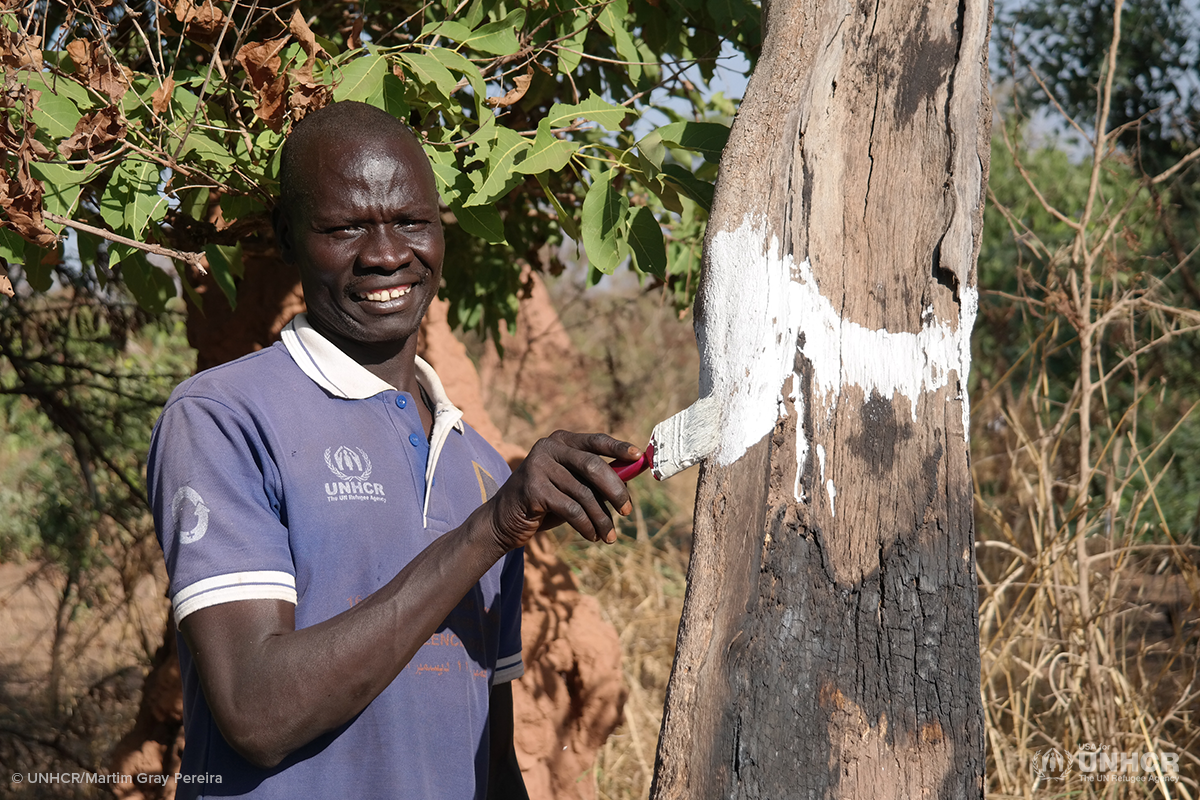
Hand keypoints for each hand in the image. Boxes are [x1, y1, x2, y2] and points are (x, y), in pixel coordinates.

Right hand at [485, 431, 639, 550]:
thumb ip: (594, 479)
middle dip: (615, 491)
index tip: (637, 456)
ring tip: (609, 536)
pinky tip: (592, 536)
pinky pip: (571, 509)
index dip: (618, 447)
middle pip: (593, 466)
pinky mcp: (532, 489)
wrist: (503, 521)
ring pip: (583, 493)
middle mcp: (548, 448)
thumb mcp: (570, 485)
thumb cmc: (545, 502)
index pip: (595, 441)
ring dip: (601, 518)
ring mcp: (538, 466)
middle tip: (628, 511)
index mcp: (561, 441)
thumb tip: (630, 479)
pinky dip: (586, 525)